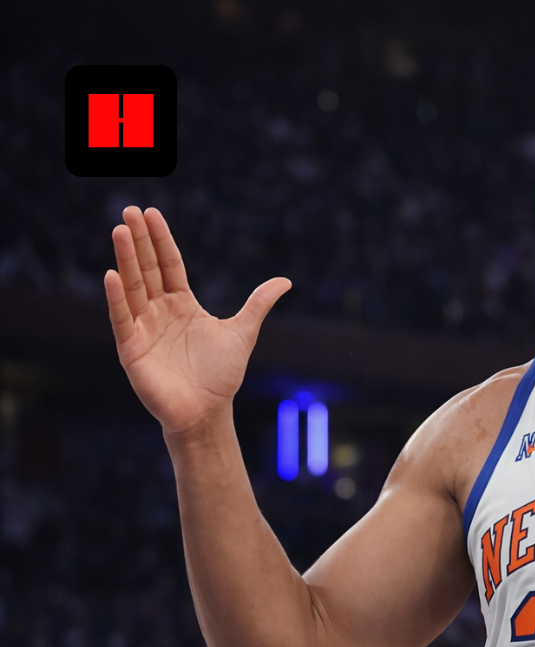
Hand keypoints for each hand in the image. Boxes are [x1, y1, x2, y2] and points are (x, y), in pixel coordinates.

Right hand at [104, 206, 290, 435]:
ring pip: (133, 287)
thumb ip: (259, 303)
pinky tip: (112, 274)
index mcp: (183, 304)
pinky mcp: (131, 348)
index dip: (161, 240)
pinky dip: (117, 297)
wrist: (208, 411)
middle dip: (139, 240)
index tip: (151, 213)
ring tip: (120, 231)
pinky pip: (122, 318)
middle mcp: (159, 311)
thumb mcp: (243, 331)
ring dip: (126, 259)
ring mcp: (143, 328)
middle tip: (129, 210)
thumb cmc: (222, 374)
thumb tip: (286, 281)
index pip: (169, 264)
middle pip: (147, 269)